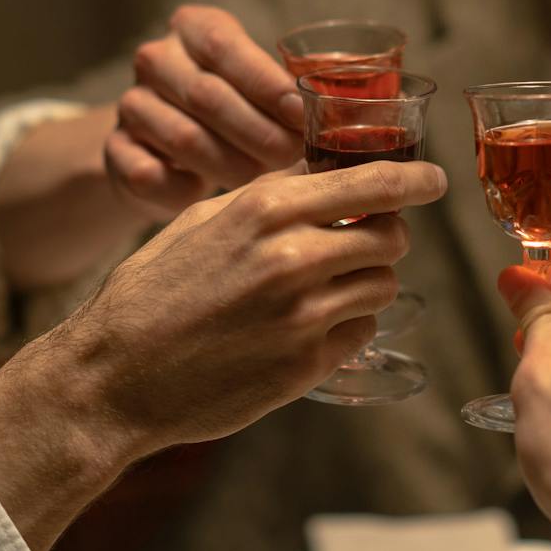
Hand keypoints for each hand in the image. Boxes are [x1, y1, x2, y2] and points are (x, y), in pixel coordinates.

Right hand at [0, 159, 446, 550]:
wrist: (117, 375)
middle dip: (384, 235)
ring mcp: (304, 316)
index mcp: (264, 209)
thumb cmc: (153, 291)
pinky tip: (308, 325)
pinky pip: (361, 331)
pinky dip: (348, 324)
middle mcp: (292, 257)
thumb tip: (325, 175)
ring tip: (325, 287)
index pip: (369, 183)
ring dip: (367, 281)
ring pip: (382, 284)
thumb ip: (268, 196)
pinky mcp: (306, 365)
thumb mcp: (203, 221)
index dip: (412, 179)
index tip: (433, 179)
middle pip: (390, 236)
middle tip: (360, 242)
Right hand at [105, 4, 305, 218]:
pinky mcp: (116, 150)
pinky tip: (207, 197)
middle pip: (207, 94)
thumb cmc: (233, 113)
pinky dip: (183, 190)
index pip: (226, 48)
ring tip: (262, 182)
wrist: (164, 148)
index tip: (303, 114)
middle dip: (257, 130)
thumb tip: (340, 114)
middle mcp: (157, 59)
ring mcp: (131, 104)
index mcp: (195, 28)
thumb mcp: (257, 88)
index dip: (265, 83)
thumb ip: (289, 93)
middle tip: (292, 157)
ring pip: (182, 137)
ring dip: (229, 164)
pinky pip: (149, 174)